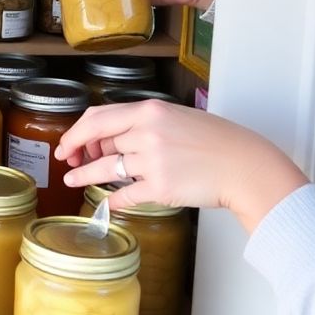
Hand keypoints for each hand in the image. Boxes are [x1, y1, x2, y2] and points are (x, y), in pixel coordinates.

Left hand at [54, 100, 309, 233]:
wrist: (245, 166)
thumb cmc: (217, 142)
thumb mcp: (178, 118)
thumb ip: (145, 124)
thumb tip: (113, 138)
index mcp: (150, 111)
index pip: (98, 118)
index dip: (77, 131)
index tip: (69, 142)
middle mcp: (147, 133)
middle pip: (98, 142)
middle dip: (78, 152)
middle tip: (69, 160)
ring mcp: (152, 161)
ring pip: (105, 169)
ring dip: (85, 176)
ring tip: (73, 179)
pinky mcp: (160, 188)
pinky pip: (124, 195)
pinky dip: (112, 200)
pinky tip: (106, 203)